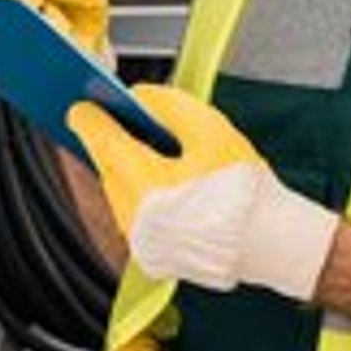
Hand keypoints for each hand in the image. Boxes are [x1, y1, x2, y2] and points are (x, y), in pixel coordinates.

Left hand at [67, 84, 338, 299]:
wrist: (272, 245)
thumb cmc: (245, 189)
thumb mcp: (211, 129)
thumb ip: (167, 104)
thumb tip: (137, 97)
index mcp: (149, 187)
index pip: (102, 142)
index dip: (88, 116)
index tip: (78, 102)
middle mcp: (136, 219)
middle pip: (107, 165)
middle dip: (107, 138)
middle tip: (108, 111)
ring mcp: (141, 241)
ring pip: (116, 189)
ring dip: (120, 163)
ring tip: (128, 135)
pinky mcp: (150, 254)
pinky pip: (130, 210)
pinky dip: (134, 187)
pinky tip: (146, 167)